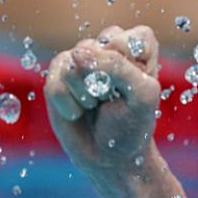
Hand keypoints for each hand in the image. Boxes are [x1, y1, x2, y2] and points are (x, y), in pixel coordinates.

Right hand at [44, 25, 161, 175]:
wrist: (109, 157)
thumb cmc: (132, 126)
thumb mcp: (141, 96)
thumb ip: (118, 67)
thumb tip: (77, 54)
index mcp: (137, 44)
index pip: (127, 41)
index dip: (129, 70)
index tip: (134, 90)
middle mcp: (107, 45)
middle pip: (95, 50)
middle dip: (105, 83)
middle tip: (113, 100)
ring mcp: (80, 58)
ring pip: (73, 65)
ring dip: (87, 95)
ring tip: (96, 105)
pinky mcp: (58, 74)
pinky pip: (55, 82)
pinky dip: (68, 105)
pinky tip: (78, 112)